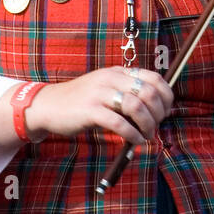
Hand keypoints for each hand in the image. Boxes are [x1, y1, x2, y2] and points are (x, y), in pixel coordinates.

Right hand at [23, 67, 173, 145]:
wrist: (48, 106)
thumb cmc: (81, 102)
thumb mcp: (106, 90)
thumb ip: (128, 95)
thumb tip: (159, 110)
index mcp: (117, 72)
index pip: (153, 78)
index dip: (166, 96)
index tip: (166, 111)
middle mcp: (110, 79)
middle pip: (148, 92)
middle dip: (158, 113)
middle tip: (155, 126)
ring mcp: (99, 93)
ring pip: (136, 106)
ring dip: (147, 125)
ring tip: (146, 135)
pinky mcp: (90, 110)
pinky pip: (119, 123)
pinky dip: (132, 134)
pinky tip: (135, 141)